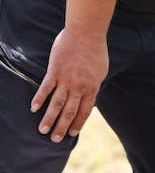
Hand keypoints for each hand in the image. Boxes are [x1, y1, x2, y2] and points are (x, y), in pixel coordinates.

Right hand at [30, 27, 108, 142]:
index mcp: (92, 87)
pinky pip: (45, 88)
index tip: (71, 133)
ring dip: (49, 119)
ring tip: (43, 130)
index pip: (84, 111)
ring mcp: (66, 80)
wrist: (87, 32)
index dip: (77, 123)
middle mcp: (78, 87)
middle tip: (55, 140)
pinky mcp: (55, 71)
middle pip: (69, 112)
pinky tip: (34, 108)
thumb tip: (92, 96)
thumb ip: (95, 84)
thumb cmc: (96, 48)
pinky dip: (39, 99)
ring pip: (56, 104)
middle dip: (62, 127)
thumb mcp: (102, 69)